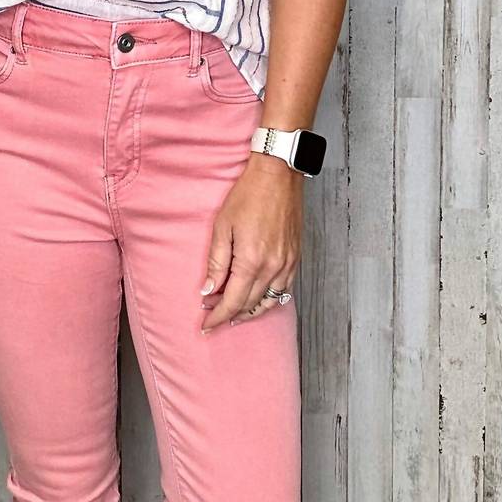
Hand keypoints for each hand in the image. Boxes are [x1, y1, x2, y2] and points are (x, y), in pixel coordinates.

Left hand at [199, 154, 302, 331]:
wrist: (278, 175)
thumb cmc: (248, 195)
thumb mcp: (222, 227)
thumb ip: (216, 262)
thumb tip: (209, 290)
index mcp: (252, 260)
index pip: (233, 301)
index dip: (217, 317)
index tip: (205, 326)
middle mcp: (273, 267)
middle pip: (249, 304)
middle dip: (229, 314)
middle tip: (211, 314)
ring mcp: (287, 264)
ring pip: (269, 301)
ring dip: (250, 312)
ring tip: (233, 314)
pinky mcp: (296, 258)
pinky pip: (283, 289)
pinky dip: (269, 300)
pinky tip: (257, 299)